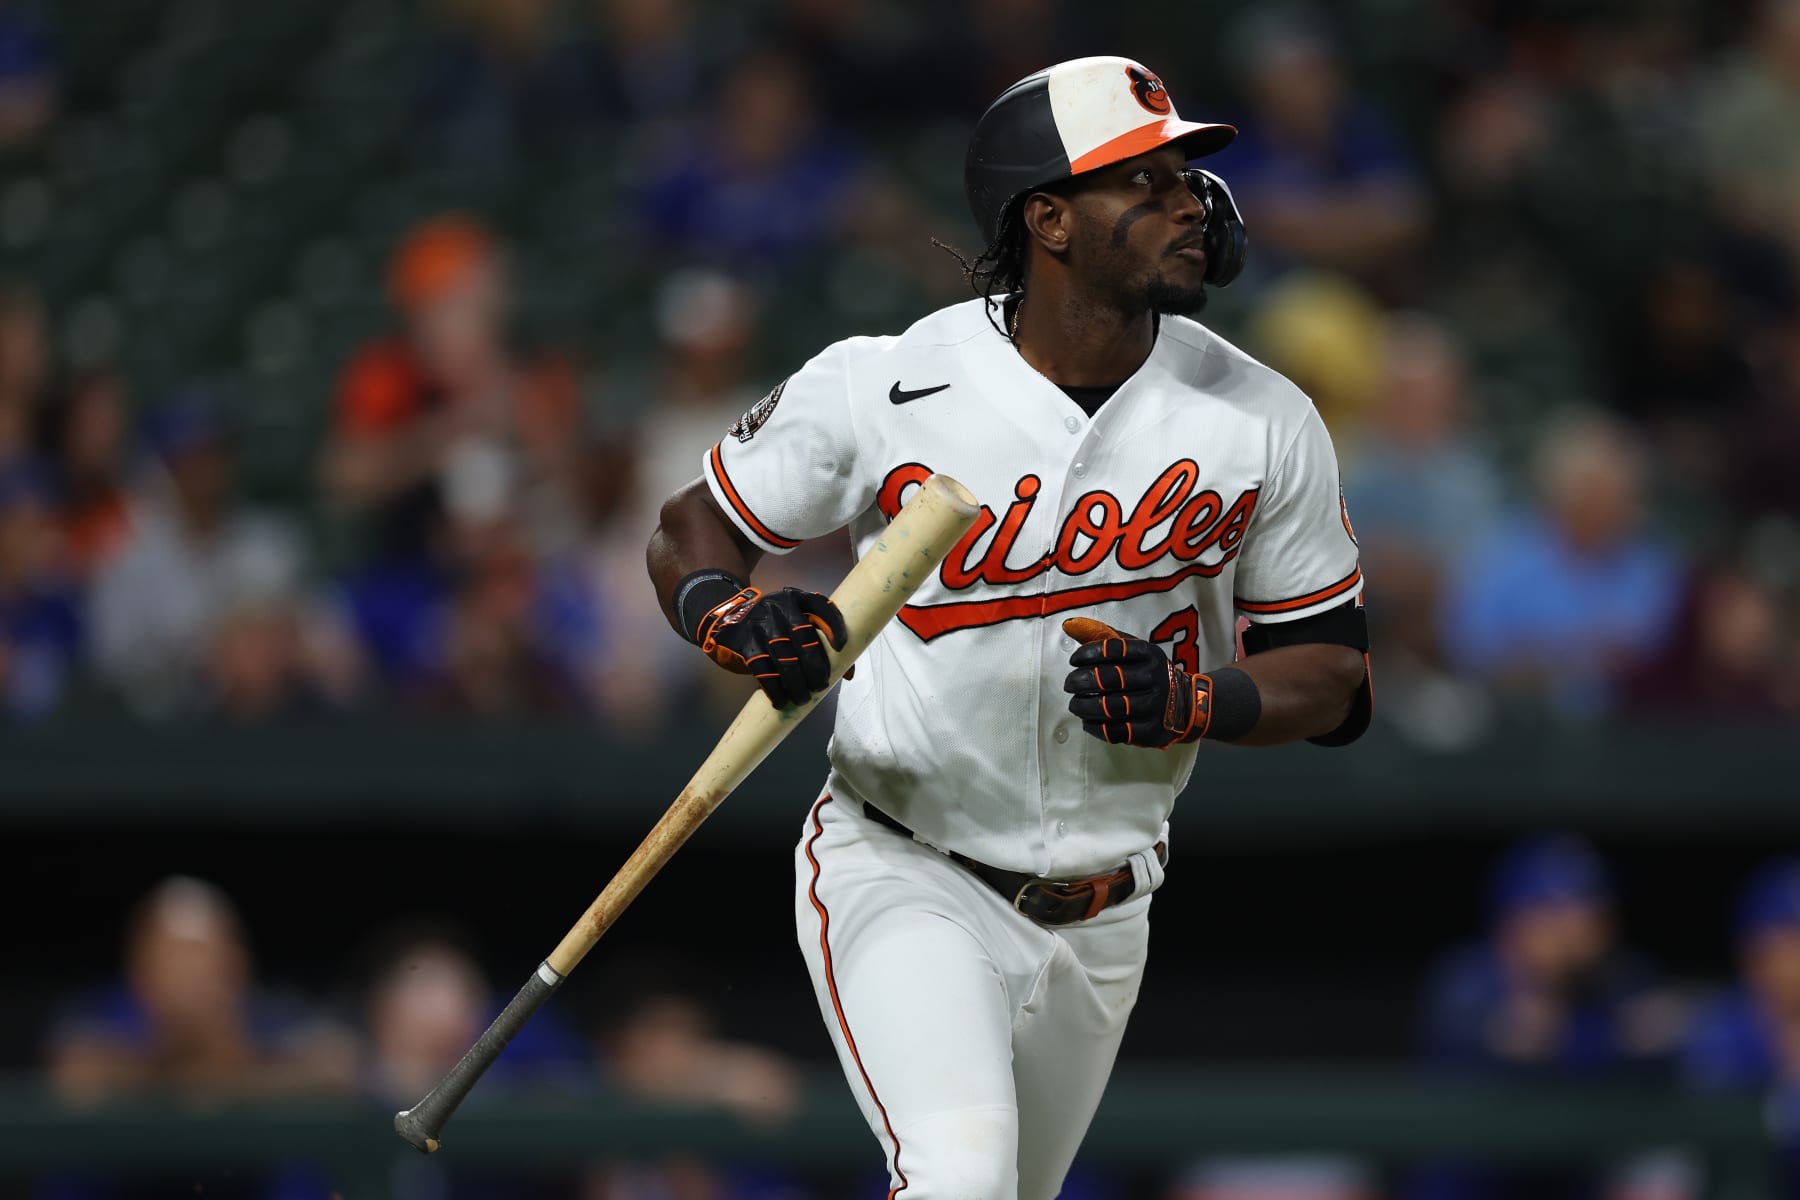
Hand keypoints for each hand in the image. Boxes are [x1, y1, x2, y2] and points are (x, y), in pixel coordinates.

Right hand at [696, 586, 847, 708]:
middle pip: (804, 638)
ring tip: (804, 698)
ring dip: (797, 684)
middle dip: (816, 667)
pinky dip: (774, 689)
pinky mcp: (744, 641)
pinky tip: (781, 701)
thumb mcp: (794, 621)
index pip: (821, 607)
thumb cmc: (774, 625)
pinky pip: (763, 670)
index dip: (834, 626)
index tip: (842, 647)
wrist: (729, 619)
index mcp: (797, 598)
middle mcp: (779, 606)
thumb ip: (820, 640)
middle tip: (821, 686)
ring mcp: (760, 623)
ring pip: (785, 658)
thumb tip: (847, 674)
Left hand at [1060, 617, 1207, 747]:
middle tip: (1069, 684)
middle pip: (1108, 679)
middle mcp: (1153, 677)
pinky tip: (1087, 721)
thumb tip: (1070, 625)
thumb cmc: (1149, 673)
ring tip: (1075, 703)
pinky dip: (1095, 726)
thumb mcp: (1134, 650)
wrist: (1185, 704)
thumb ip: (1102, 636)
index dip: (1087, 654)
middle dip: (1080, 681)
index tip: (1074, 661)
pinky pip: (1116, 730)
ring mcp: (1154, 705)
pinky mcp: (1150, 729)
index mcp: (1148, 653)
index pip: (1112, 649)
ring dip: (1084, 706)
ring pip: (1109, 707)